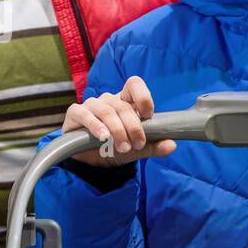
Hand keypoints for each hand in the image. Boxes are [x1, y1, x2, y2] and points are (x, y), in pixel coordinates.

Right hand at [62, 75, 176, 166]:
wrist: (90, 162)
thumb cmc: (113, 148)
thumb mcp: (136, 150)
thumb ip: (153, 146)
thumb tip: (172, 145)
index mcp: (125, 102)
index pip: (134, 84)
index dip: (143, 97)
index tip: (148, 117)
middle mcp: (109, 100)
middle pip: (123, 106)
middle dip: (133, 127)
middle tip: (137, 145)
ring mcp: (91, 105)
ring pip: (107, 111)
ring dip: (117, 130)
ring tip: (122, 147)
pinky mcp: (75, 113)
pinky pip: (85, 115)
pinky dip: (96, 126)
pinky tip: (102, 137)